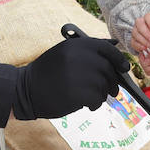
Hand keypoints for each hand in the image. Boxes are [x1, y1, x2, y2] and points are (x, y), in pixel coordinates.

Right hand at [13, 37, 128, 119]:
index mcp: (76, 45)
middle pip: (108, 69)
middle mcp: (78, 56)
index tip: (124, 68)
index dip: (119, 59)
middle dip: (112, 82)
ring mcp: (77, 74)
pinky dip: (95, 104)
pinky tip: (86, 105)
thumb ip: (89, 50)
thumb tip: (115, 44)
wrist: (25, 91)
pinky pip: (97, 99)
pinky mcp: (77, 92)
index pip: (107, 49)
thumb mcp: (65, 53)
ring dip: (101, 94)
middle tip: (111, 91)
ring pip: (103, 86)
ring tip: (91, 97)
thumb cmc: (47, 73)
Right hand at [130, 13, 149, 56]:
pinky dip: (139, 46)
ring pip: (136, 34)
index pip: (148, 16)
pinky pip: (133, 42)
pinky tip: (145, 49)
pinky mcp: (133, 40)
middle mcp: (139, 23)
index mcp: (148, 18)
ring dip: (144, 41)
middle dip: (146, 33)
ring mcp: (135, 31)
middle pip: (140, 25)